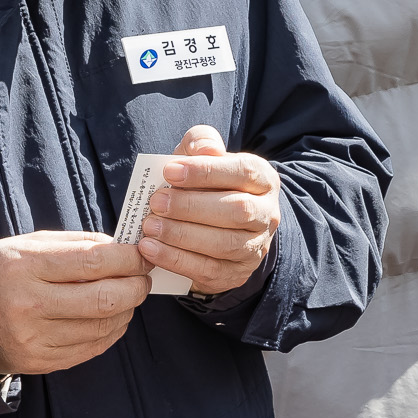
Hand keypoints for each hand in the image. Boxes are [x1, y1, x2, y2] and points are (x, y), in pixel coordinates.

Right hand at [0, 233, 148, 375]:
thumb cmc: (2, 271)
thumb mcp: (30, 244)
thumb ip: (77, 244)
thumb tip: (122, 249)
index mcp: (25, 266)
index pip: (92, 262)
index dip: (127, 258)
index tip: (142, 254)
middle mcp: (29, 305)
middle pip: (103, 299)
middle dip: (135, 286)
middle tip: (143, 277)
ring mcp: (34, 338)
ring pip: (101, 326)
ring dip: (127, 309)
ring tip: (128, 295)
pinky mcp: (40, 361)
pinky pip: (91, 348)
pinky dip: (112, 330)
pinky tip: (114, 317)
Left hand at [141, 124, 280, 296]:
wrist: (214, 228)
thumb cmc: (206, 186)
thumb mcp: (202, 158)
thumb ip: (201, 143)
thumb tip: (202, 149)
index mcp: (263, 180)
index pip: (243, 172)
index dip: (207, 171)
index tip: (170, 171)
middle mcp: (267, 214)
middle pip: (238, 210)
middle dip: (192, 206)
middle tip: (156, 202)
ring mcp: (255, 247)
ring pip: (225, 244)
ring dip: (182, 235)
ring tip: (149, 226)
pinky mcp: (236, 274)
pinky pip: (209, 270)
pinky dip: (176, 260)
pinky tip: (151, 249)